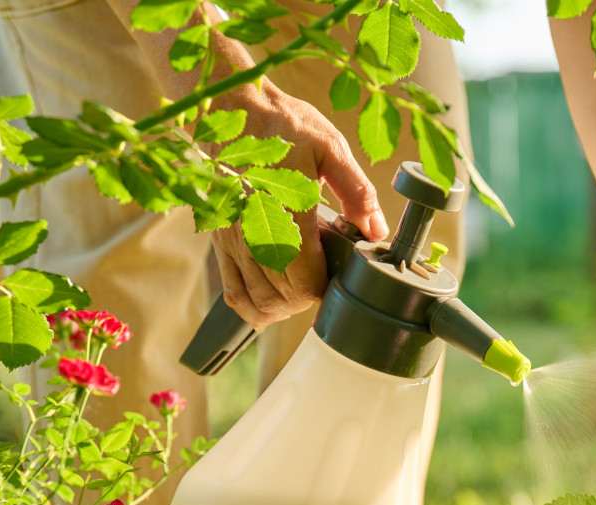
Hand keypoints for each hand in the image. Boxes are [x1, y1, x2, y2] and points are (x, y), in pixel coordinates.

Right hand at [208, 85, 387, 329]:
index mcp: (286, 211)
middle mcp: (254, 232)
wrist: (230, 108)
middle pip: (282, 296)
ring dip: (283, 306)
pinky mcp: (220, 239)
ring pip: (257, 299)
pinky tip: (269, 303)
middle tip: (325, 279)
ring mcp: (233, 239)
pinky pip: (231, 289)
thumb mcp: (330, 147)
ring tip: (301, 289)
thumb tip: (376, 230)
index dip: (325, 289)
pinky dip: (251, 305)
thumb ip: (357, 191)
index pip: (305, 280)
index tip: (337, 274)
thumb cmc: (282, 124)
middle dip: (307, 298)